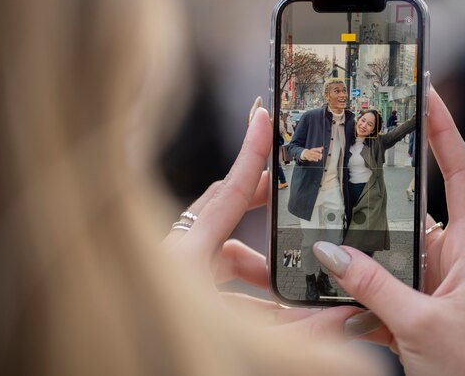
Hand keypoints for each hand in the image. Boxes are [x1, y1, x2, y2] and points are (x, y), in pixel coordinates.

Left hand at [163, 103, 367, 337]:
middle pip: (226, 216)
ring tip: (292, 279)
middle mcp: (176, 256)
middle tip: (297, 203)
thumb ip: (298, 334)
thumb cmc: (167, 344)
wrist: (117, 365)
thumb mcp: (243, 342)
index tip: (263, 114)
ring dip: (258, 265)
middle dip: (264, 213)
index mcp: (184, 257)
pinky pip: (212, 277)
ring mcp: (173, 271)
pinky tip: (269, 309)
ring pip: (221, 252)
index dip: (251, 152)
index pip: (227, 193)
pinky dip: (242, 288)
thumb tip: (347, 318)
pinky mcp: (173, 289)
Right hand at [312, 87, 464, 374]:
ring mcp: (428, 281)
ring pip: (386, 247)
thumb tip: (330, 253)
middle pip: (413, 206)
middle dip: (380, 186)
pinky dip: (351, 285)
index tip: (427, 95)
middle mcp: (450, 258)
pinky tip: (325, 287)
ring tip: (322, 228)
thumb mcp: (422, 325)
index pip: (462, 176)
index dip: (446, 133)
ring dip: (357, 245)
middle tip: (350, 153)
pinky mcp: (409, 303)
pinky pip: (375, 281)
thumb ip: (375, 287)